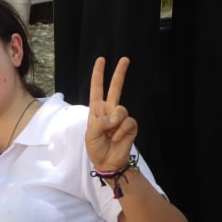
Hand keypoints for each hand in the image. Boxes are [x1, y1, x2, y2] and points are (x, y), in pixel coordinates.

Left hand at [85, 57, 136, 172]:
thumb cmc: (96, 147)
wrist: (107, 163)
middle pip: (115, 88)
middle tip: (125, 59)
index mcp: (97, 109)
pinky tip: (117, 138)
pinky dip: (121, 131)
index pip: (97, 88)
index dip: (98, 74)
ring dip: (115, 123)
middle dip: (120, 73)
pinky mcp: (130, 126)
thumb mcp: (90, 134)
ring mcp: (120, 118)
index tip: (101, 60)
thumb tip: (115, 116)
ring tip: (110, 135)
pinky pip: (128, 122)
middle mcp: (109, 110)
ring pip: (121, 109)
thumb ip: (100, 122)